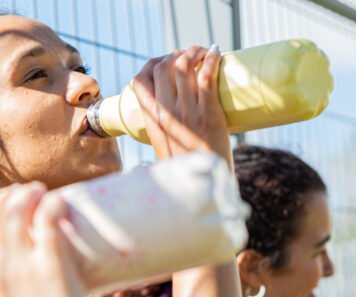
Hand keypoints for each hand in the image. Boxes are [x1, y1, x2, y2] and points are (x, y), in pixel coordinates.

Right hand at [0, 184, 104, 296]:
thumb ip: (9, 294)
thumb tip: (27, 280)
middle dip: (5, 196)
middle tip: (27, 195)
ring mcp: (23, 265)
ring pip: (16, 209)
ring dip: (29, 193)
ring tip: (44, 192)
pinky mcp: (52, 264)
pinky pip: (47, 218)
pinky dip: (53, 204)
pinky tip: (61, 204)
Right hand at [129, 45, 232, 166]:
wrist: (202, 187)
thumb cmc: (185, 169)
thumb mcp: (163, 149)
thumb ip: (160, 133)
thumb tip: (162, 123)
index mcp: (152, 121)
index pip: (139, 81)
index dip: (152, 64)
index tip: (166, 63)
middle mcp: (165, 114)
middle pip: (162, 67)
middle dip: (175, 54)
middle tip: (190, 57)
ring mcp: (186, 112)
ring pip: (183, 65)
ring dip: (194, 51)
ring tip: (204, 52)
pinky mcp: (207, 112)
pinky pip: (206, 75)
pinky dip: (210, 58)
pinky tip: (216, 53)